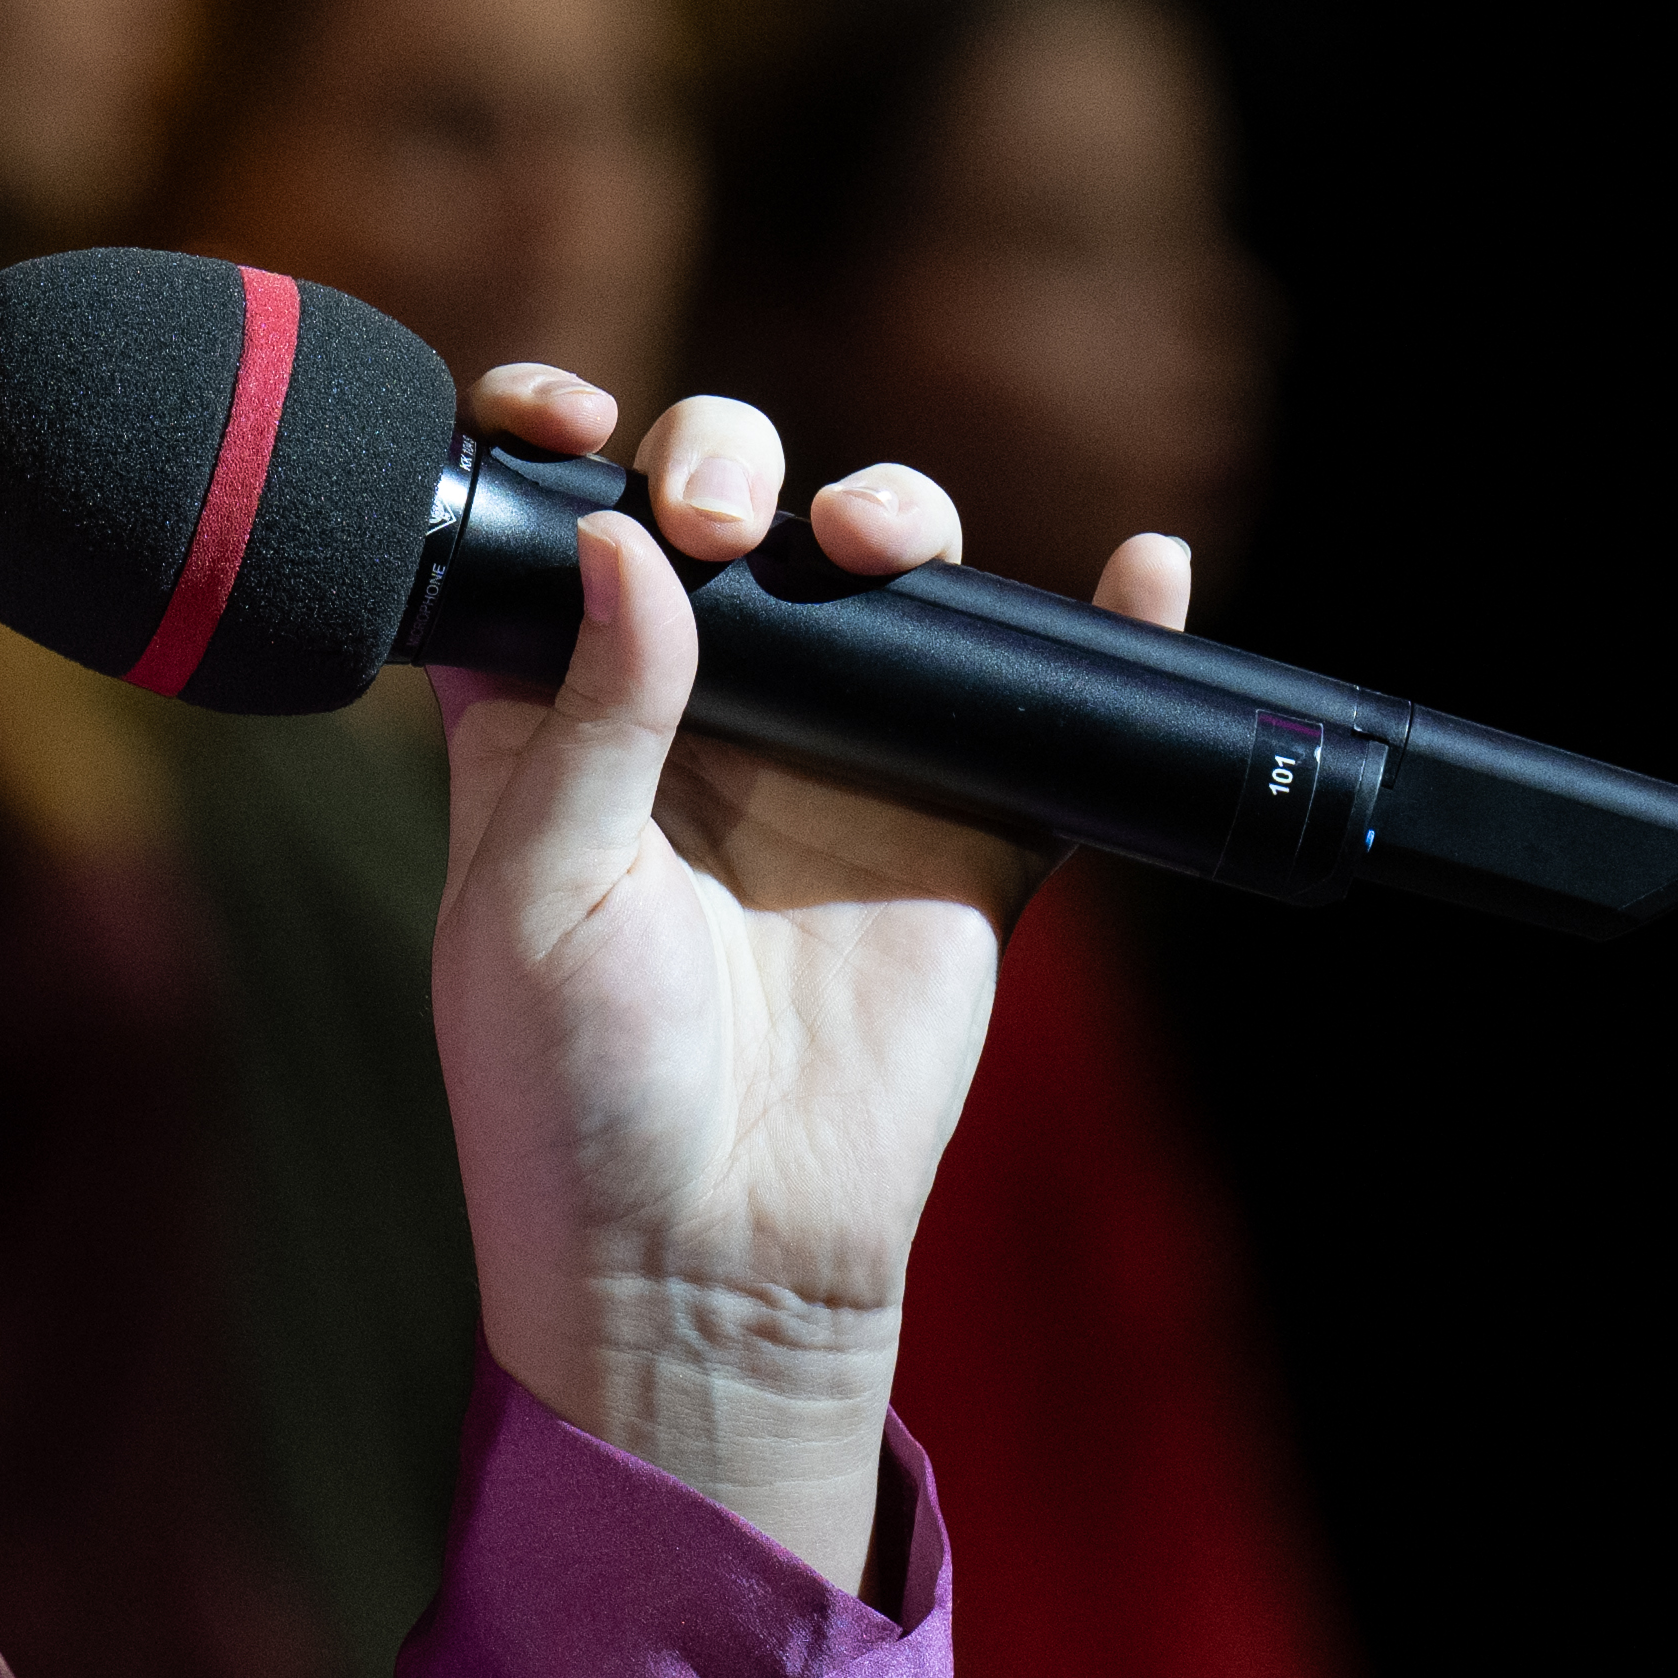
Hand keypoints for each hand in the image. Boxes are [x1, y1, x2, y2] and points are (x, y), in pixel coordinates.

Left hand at [424, 367, 1186, 1588]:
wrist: (709, 1261)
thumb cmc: (572, 1096)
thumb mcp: (535, 900)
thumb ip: (589, 720)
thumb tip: (637, 544)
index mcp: (556, 717)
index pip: (561, 535)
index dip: (563, 448)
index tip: (573, 415)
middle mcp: (694, 715)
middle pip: (729, 517)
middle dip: (734, 462)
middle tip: (729, 514)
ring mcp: (836, 765)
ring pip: (879, 580)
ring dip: (893, 513)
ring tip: (883, 541)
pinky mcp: (960, 832)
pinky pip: (1038, 713)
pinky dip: (1103, 628)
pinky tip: (1143, 570)